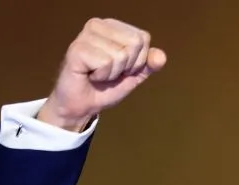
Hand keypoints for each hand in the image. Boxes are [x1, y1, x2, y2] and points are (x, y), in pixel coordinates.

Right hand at [37, 18, 166, 131]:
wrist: (83, 105)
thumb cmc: (105, 86)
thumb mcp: (134, 75)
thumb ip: (149, 64)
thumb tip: (161, 56)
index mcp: (113, 26)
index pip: (142, 38)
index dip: (137, 60)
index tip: (121, 68)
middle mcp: (98, 25)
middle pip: (134, 44)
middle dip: (126, 66)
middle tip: (108, 72)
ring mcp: (86, 35)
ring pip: (120, 55)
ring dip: (112, 73)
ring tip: (98, 74)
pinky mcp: (77, 49)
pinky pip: (106, 63)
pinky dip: (102, 76)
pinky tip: (90, 75)